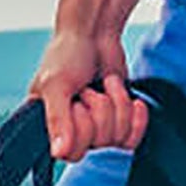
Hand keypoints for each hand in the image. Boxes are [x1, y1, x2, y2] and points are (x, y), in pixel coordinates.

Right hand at [28, 29, 150, 164]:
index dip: (81, 127)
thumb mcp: (55, 85)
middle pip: (98, 144)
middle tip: (88, 89)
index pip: (71, 153)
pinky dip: (136, 118)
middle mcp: (71, 132)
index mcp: (48, 127)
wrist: (95, 33)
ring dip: (118, 103)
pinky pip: (132, 139)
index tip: (76, 101)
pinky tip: (132, 100)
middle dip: (101, 110)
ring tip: (105, 84)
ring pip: (117, 137)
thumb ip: (56, 120)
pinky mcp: (118, 123)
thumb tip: (58, 153)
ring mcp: (96, 128)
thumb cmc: (67, 54)